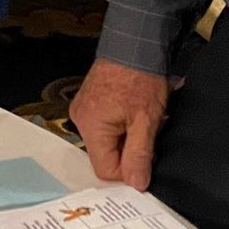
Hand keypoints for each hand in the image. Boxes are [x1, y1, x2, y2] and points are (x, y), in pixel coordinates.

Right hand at [68, 57, 168, 189]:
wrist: (134, 44)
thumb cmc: (140, 76)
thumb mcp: (147, 120)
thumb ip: (139, 155)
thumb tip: (136, 184)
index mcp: (92, 127)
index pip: (106, 170)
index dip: (130, 169)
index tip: (148, 157)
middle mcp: (81, 120)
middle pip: (105, 156)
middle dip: (129, 151)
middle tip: (147, 133)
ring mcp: (83, 110)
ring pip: (106, 142)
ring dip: (126, 138)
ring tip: (141, 119)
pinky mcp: (89, 103)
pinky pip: (104, 127)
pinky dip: (120, 126)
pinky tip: (133, 113)